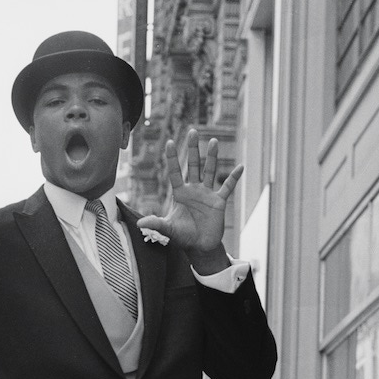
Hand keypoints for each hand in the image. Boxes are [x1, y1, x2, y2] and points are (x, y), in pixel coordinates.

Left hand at [136, 129, 243, 273]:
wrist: (200, 247)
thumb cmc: (183, 237)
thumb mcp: (168, 230)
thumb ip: (155, 224)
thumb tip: (138, 224)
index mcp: (180, 193)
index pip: (175, 172)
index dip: (173, 158)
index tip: (170, 142)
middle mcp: (194, 190)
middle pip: (193, 165)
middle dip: (193, 149)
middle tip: (192, 131)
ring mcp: (207, 194)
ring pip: (209, 171)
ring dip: (212, 157)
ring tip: (213, 141)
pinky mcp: (219, 202)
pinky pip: (227, 187)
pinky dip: (233, 178)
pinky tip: (240, 167)